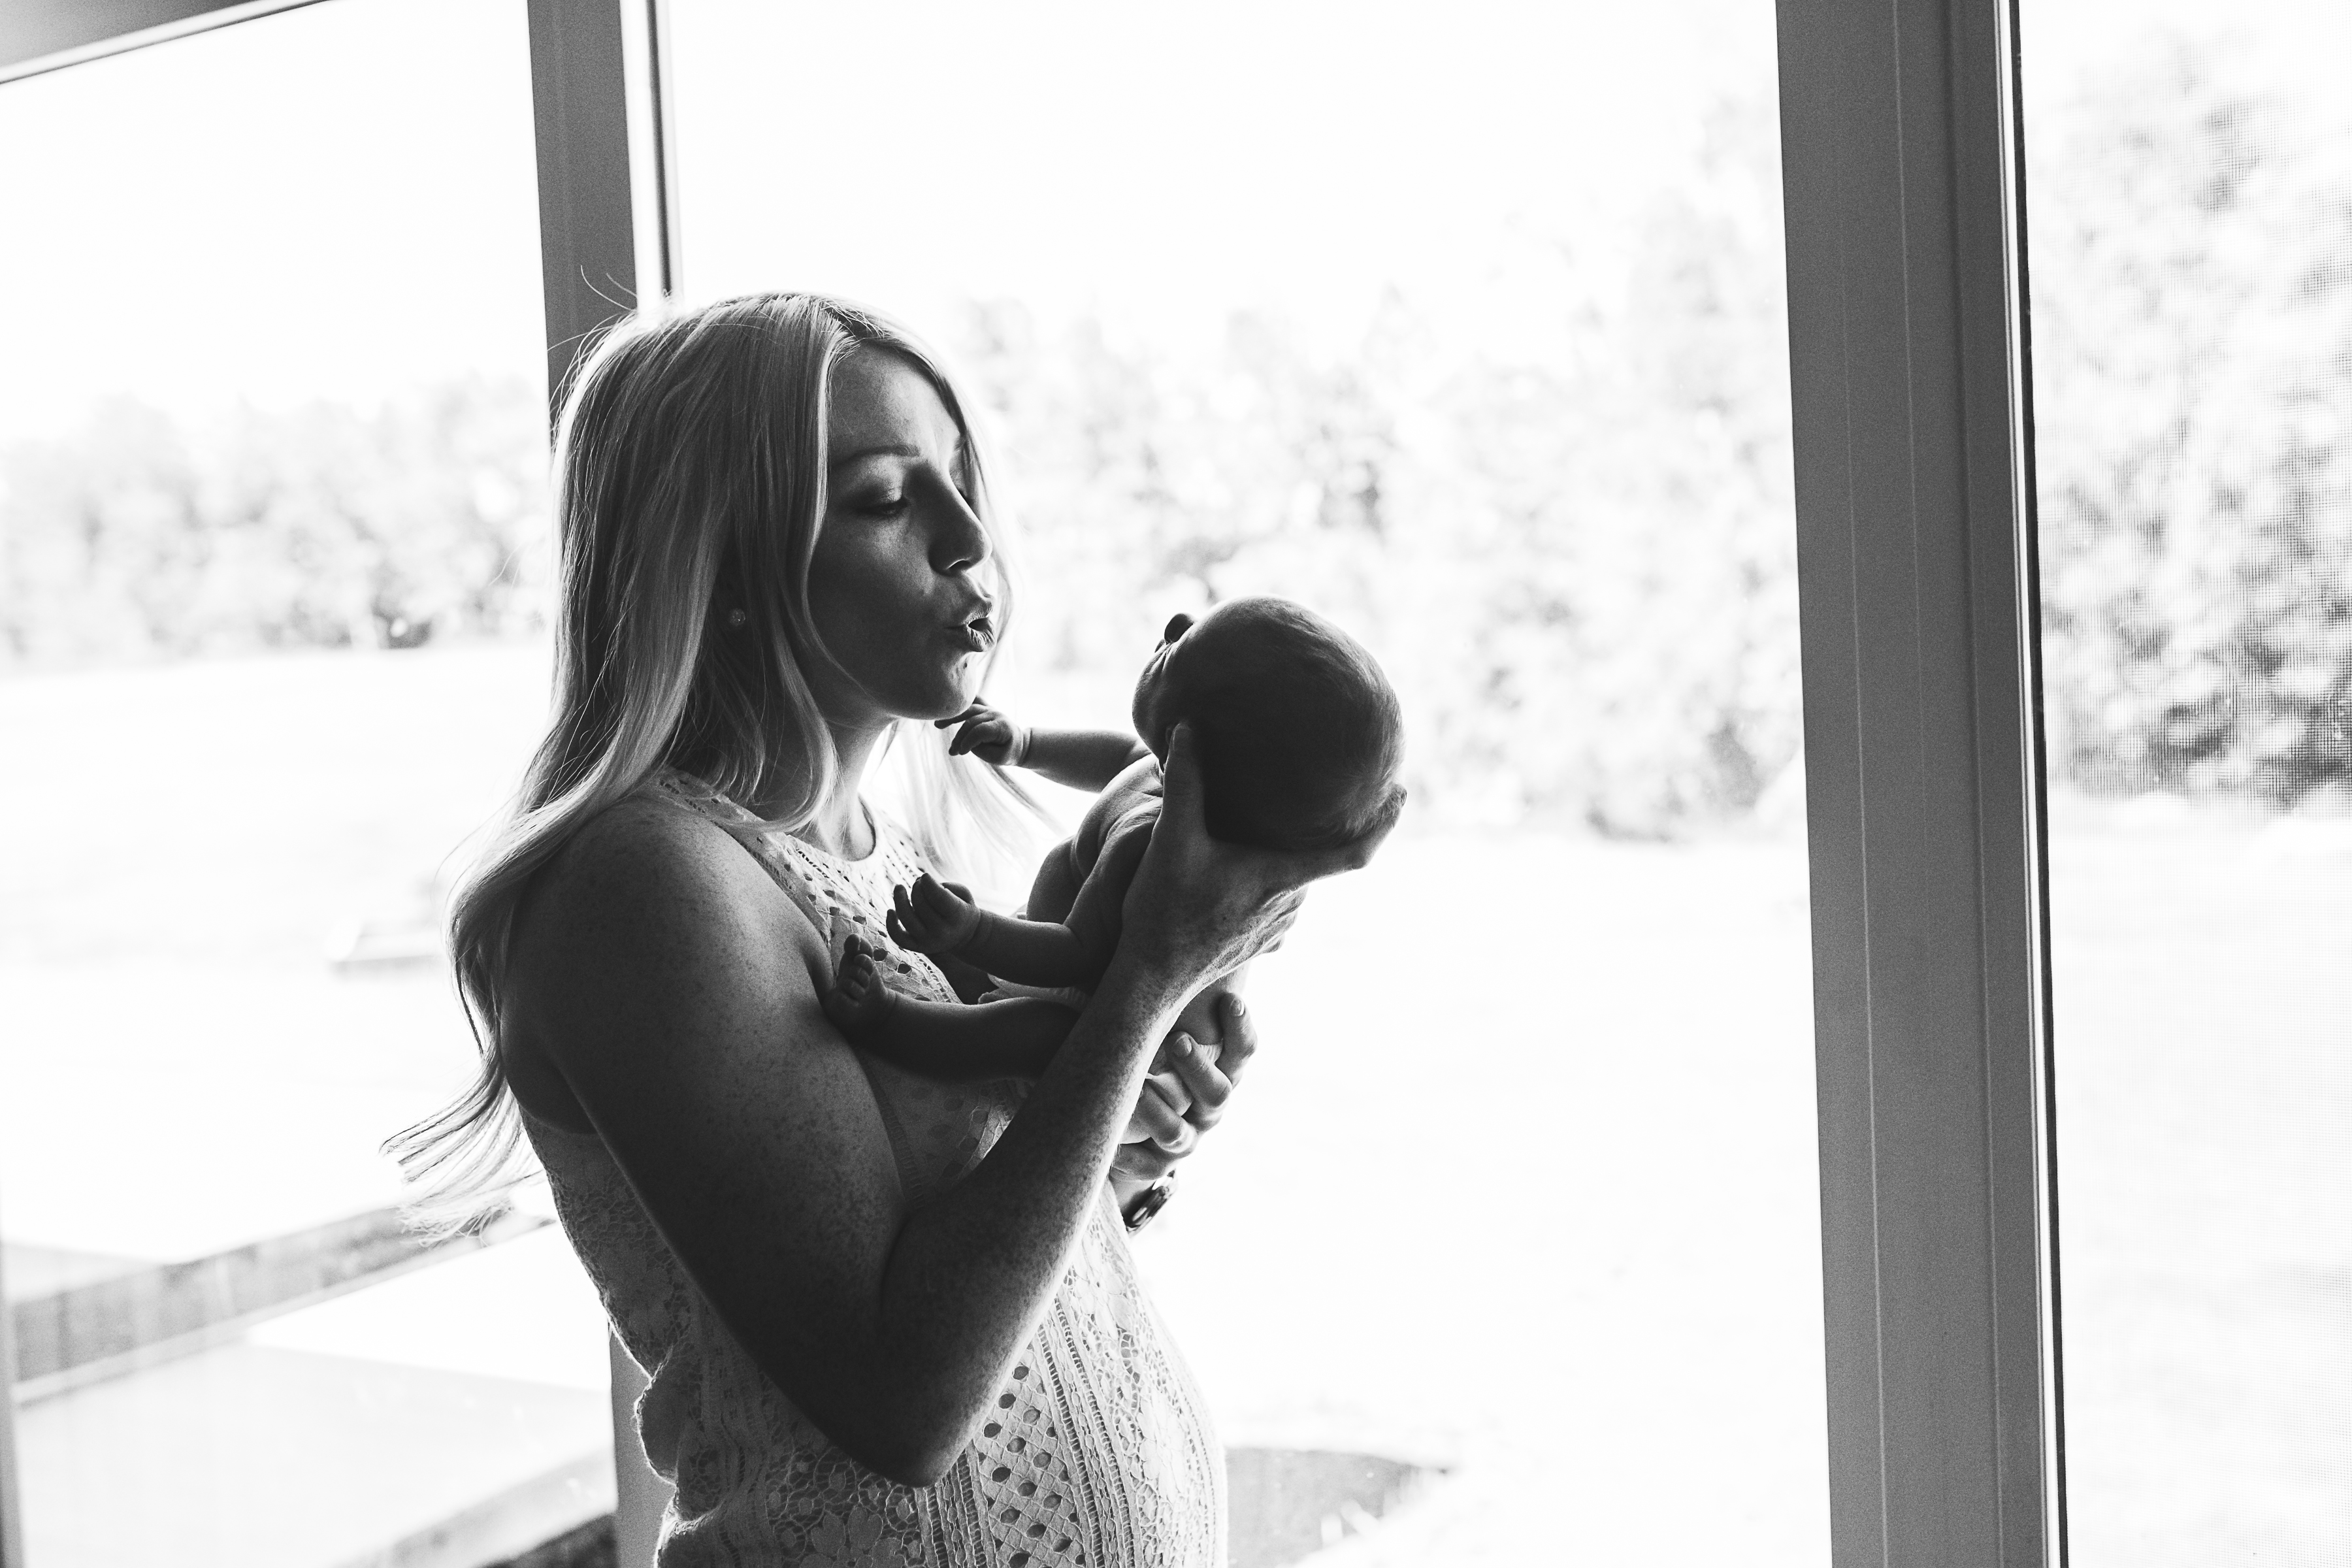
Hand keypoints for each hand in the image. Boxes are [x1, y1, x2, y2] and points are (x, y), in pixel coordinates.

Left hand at [886, 873, 983, 955]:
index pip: (938, 897)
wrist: (964, 936)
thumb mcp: (963, 894)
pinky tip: (891, 911)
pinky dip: (890, 924)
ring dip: (899, 899)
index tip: (925, 875)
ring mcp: (928, 942)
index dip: (928, 882)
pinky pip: (898, 937)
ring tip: (899, 888)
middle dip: (917, 887)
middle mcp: (943, 932)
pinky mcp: (917, 947)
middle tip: (920, 883)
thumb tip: (919, 883)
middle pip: (920, 903)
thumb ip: (945, 886)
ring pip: (907, 918)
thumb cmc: (961, 907)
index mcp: (958, 917)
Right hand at [936, 702, 1029, 766]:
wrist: (1018, 743)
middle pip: (971, 720)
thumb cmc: (1007, 752)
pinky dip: (961, 700)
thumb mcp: (998, 758)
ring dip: (952, 718)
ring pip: (968, 709)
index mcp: (1001, 726)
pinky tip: (948, 700)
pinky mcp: (984, 707)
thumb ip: (981, 749)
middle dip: (959, 737)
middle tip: (952, 751)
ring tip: (937, 725)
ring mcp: (989, 709)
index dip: (968, 741)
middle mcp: (995, 714)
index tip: (961, 753)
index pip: (980, 730)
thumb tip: (964, 740)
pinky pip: (972, 700)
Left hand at [1113, 989, 1259, 1183]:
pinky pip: (1148, 1163)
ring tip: (1139, 1086)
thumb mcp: (1161, 1009)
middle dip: (1199, 1068)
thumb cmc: (1145, 1038)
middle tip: (1178, 1041)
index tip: (1228, 1001)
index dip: (1240, 1029)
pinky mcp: (1153, 1164)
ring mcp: (1185, 1137)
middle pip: (1219, 1092)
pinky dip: (1132, 1149)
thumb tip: (1190, 915)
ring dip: (1161, 1108)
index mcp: (1220, 1064)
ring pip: (1182, 1131)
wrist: (1120, 1105)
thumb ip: (1177, 975)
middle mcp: (1209, 1104)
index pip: (1244, 1049)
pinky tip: (1113, 1131)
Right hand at [1117, 723, 1403, 1001]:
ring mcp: (1276, 929)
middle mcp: (1289, 906)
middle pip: (1319, 860)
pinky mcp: (1259, 945)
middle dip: (1319, 830)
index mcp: (1282, 878)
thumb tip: (1188, 727)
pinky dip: (1271, 881)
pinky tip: (1245, 866)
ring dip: (1290, 857)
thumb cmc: (1162, 910)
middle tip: (1320, 791)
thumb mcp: (1172, 839)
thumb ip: (1185, 781)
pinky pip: (1278, 904)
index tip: (1401, 793)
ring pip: (1296, 882)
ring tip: (1277, 826)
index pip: (1355, 853)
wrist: (1148, 978)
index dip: (1385, 824)